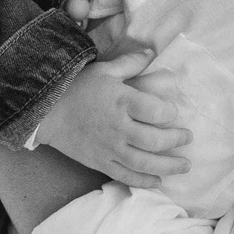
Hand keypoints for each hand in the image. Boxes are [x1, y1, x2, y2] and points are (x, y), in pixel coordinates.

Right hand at [33, 49, 192, 187]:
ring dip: (169, 166)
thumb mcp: (104, 70)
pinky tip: (158, 181)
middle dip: (176, 140)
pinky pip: (126, 176)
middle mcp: (118, 127)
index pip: (157, 111)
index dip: (170, 113)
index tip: (174, 112)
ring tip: (185, 166)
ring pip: (145, 163)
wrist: (46, 111)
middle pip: (155, 140)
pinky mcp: (100, 163)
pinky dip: (144, 181)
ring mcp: (109, 148)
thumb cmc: (76, 87)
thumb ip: (130, 62)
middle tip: (188, 137)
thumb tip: (151, 51)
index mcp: (122, 101)